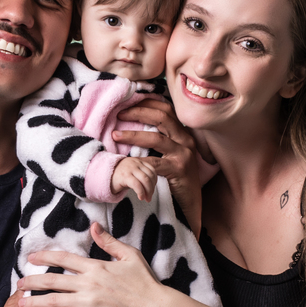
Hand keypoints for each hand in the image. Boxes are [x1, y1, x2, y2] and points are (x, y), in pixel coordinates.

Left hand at [18, 223, 166, 306]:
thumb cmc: (145, 282)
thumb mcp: (130, 255)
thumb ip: (109, 242)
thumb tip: (93, 226)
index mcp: (96, 266)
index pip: (64, 259)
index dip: (44, 257)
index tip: (31, 258)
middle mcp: (88, 284)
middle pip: (53, 280)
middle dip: (32, 281)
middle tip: (18, 283)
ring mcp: (88, 303)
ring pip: (54, 301)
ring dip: (34, 301)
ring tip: (19, 302)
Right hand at [110, 156, 157, 202]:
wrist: (102, 176)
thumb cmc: (118, 177)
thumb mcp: (131, 173)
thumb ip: (141, 175)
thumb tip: (151, 187)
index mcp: (138, 161)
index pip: (152, 171)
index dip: (154, 182)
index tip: (151, 190)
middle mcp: (135, 163)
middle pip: (150, 176)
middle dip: (152, 189)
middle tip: (149, 198)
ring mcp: (130, 169)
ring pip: (145, 180)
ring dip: (148, 192)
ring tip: (146, 199)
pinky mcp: (125, 176)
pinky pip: (137, 185)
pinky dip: (141, 192)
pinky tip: (140, 197)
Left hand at [114, 98, 202, 232]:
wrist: (190, 205)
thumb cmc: (176, 180)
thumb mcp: (169, 156)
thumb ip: (159, 141)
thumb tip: (135, 125)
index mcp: (182, 134)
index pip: (165, 109)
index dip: (147, 102)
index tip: (127, 101)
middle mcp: (185, 140)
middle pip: (162, 116)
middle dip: (138, 112)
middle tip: (118, 114)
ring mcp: (184, 154)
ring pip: (156, 138)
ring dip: (133, 135)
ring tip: (115, 135)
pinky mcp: (179, 170)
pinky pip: (155, 163)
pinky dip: (138, 162)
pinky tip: (126, 162)